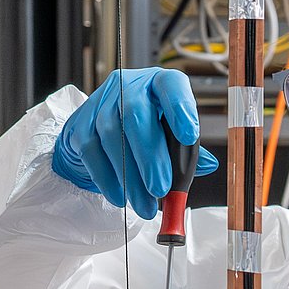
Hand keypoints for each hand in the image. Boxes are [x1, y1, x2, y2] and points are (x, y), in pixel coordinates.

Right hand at [52, 67, 220, 218]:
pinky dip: (107, 179)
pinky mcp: (80, 124)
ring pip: (112, 136)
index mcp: (159, 84)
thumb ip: (188, 150)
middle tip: (161, 189)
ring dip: (130, 177)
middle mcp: (129, 86)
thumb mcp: (170, 134)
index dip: (180, 108)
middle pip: (136, 115)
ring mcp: (100, 103)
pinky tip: (121, 197)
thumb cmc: (144, 131)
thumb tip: (208, 165)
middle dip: (150, 157)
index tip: (189, 136)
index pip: (171, 85)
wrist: (100, 131)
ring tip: (145, 204)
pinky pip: (92, 153)